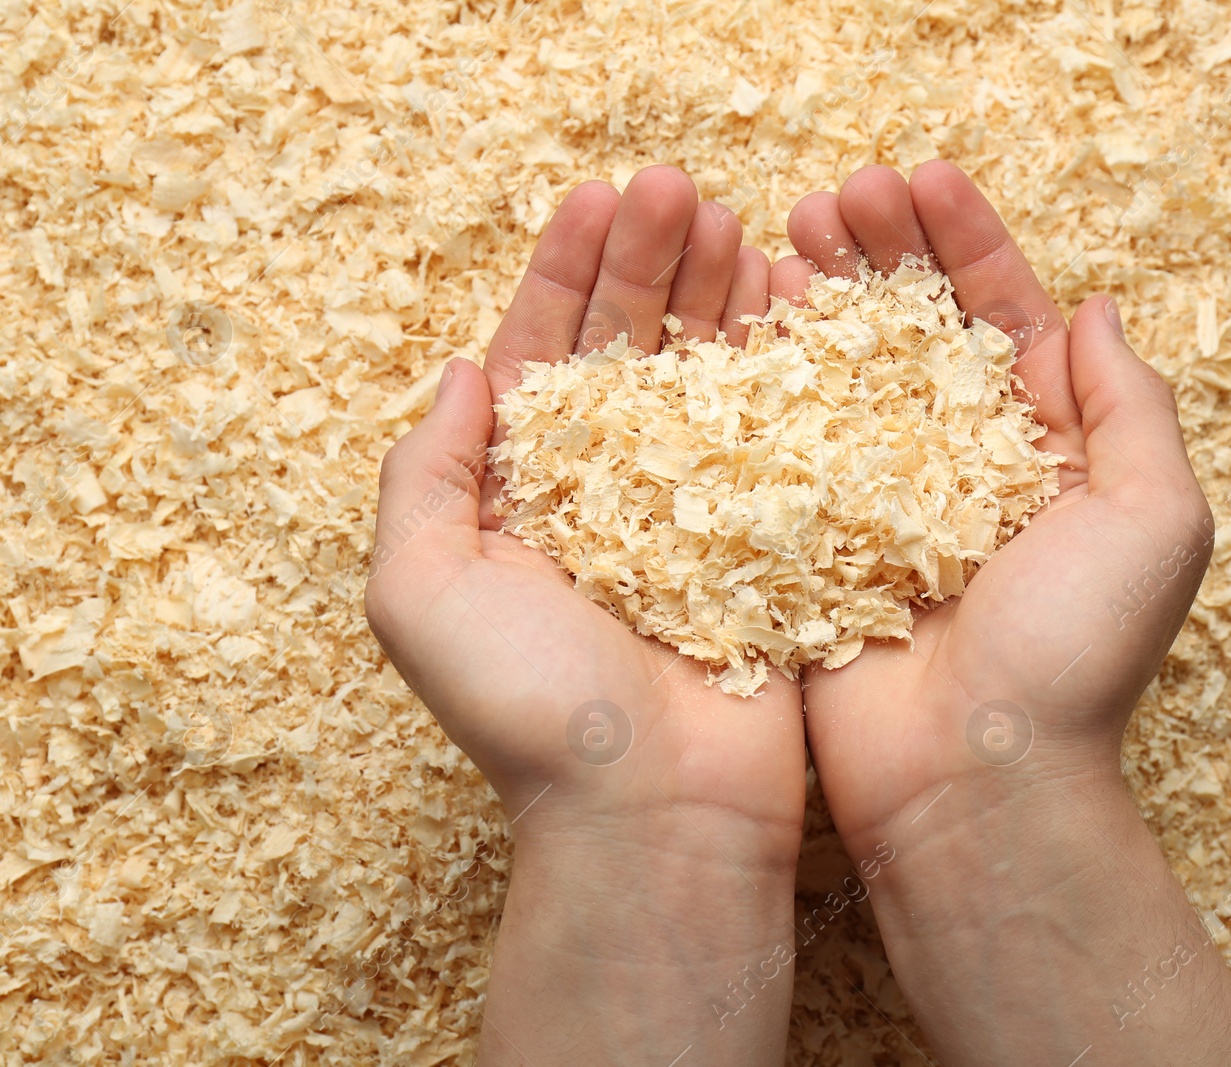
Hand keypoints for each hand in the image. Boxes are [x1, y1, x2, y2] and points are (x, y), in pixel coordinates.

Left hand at [365, 166, 804, 1065]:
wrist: (659, 807)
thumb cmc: (532, 707)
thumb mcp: (421, 588)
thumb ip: (423, 474)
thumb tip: (463, 373)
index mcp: (524, 492)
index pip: (541, 354)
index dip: (562, 274)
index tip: (595, 200)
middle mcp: (609, 490)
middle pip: (628, 346)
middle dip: (648, 261)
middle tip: (677, 187)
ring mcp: (696, 508)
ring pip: (705, 372)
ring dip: (715, 291)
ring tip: (733, 218)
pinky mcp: (770, 531)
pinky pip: (776, 426)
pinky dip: (781, 357)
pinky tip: (790, 293)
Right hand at [779, 162, 1230, 1064]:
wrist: (971, 779)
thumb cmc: (1073, 656)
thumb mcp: (1154, 520)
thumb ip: (1133, 409)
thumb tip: (1094, 310)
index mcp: (1046, 447)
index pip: (1005, 315)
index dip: (968, 241)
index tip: (922, 177)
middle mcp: (962, 461)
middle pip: (919, 325)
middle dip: (884, 249)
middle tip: (837, 194)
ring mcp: (884, 496)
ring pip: (849, 366)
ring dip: (823, 290)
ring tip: (788, 228)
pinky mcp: (817, 534)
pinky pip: (790, 436)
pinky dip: (772, 368)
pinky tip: (750, 312)